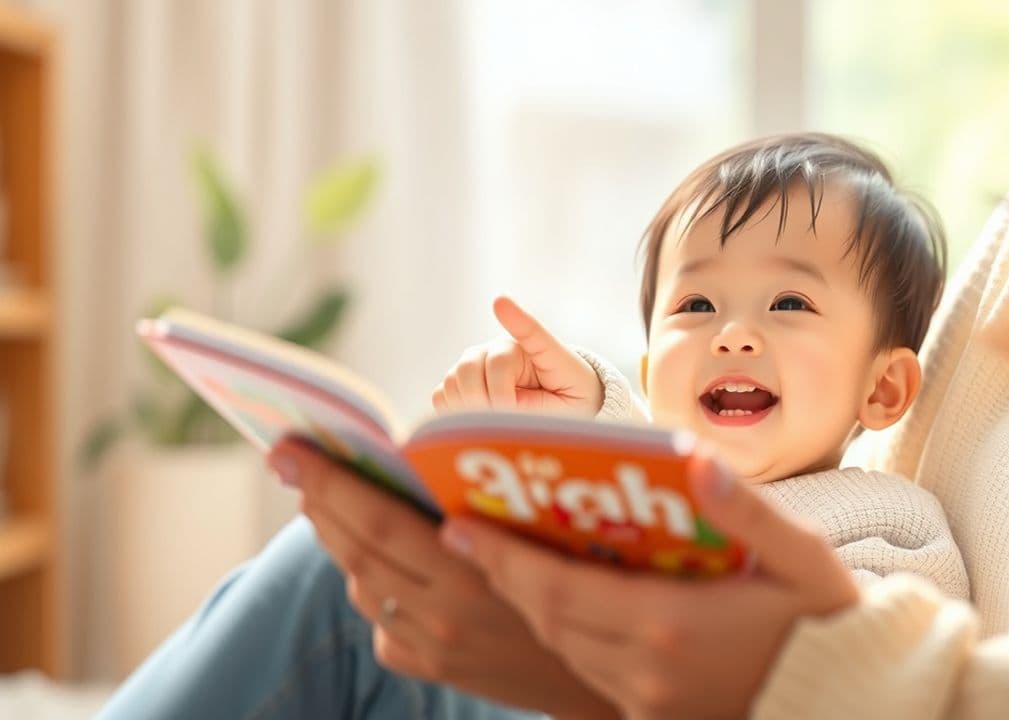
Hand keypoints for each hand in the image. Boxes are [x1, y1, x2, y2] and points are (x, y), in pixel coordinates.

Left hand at [267, 437, 617, 719]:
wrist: (605, 678)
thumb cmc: (589, 578)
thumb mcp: (541, 532)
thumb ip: (477, 501)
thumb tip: (411, 456)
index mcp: (469, 571)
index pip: (376, 519)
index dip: (326, 481)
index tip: (286, 448)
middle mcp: (440, 616)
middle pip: (355, 549)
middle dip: (317, 500)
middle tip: (293, 461)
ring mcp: (431, 648)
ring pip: (361, 584)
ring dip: (342, 540)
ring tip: (335, 503)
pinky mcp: (430, 668)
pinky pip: (382, 621)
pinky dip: (376, 586)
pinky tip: (389, 566)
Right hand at [431, 295, 603, 416]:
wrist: (556, 401)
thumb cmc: (567, 397)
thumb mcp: (571, 399)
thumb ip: (542, 397)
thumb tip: (507, 386)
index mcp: (530, 347)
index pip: (520, 340)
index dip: (513, 320)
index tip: (501, 302)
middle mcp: (496, 349)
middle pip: (471, 367)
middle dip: (485, 399)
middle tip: (506, 419)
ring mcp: (474, 363)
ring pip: (453, 381)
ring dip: (470, 408)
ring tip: (495, 422)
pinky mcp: (459, 381)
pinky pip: (442, 396)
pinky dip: (454, 412)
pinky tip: (476, 420)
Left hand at [439, 452, 859, 719]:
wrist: (850, 695)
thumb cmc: (827, 616)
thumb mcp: (800, 554)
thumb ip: (746, 509)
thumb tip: (695, 459)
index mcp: (674, 624)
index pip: (561, 589)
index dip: (503, 559)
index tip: (458, 525)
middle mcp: (648, 669)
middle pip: (549, 619)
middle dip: (500, 575)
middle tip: (459, 531)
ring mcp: (648, 700)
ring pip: (564, 648)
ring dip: (527, 604)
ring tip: (496, 559)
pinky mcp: (655, 716)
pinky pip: (588, 672)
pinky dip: (563, 634)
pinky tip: (557, 603)